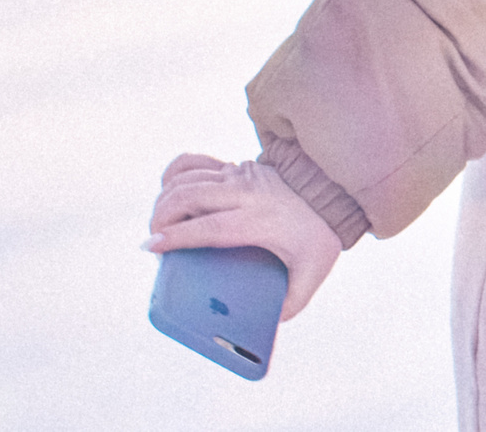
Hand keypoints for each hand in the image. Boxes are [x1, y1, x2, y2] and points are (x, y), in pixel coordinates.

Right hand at [145, 154, 343, 319]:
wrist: (332, 190)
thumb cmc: (320, 234)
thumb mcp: (312, 273)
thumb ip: (292, 302)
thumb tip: (267, 324)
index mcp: (258, 220)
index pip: (209, 226)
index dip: (178, 236)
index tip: (153, 247)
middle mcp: (244, 193)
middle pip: (190, 197)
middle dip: (161, 218)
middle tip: (153, 242)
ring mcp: (240, 175)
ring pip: (189, 178)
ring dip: (164, 198)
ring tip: (157, 224)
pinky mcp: (237, 167)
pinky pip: (198, 161)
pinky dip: (176, 171)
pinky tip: (167, 187)